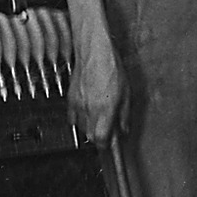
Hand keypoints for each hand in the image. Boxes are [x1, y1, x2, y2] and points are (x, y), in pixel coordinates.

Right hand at [69, 28, 123, 143]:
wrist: (94, 51)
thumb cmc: (111, 67)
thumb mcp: (126, 92)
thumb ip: (124, 114)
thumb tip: (123, 128)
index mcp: (105, 108)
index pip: (101, 138)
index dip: (106, 145)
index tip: (110, 145)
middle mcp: (90, 108)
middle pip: (91, 136)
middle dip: (100, 136)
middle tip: (108, 129)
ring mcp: (78, 104)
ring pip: (82, 127)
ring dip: (91, 126)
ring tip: (99, 116)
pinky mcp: (70, 99)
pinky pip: (73, 117)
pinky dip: (80, 119)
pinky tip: (88, 111)